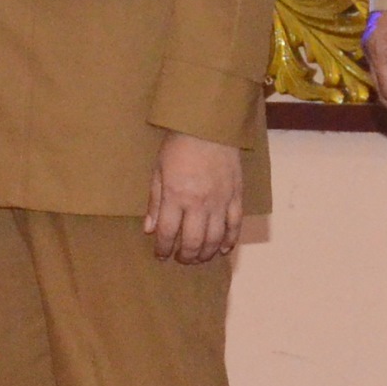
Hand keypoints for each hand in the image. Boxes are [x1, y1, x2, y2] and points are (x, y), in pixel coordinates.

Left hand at [147, 132, 241, 262]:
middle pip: (194, 241)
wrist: (209, 126)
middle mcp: (199, 203)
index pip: (168, 233)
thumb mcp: (158, 171)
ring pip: (215, 238)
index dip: (163, 249)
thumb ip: (155, 202)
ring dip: (206, 253)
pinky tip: (223, 249)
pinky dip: (230, 240)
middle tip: (181, 259)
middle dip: (186, 256)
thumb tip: (150, 229)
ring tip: (199, 258)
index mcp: (176, 196)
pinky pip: (235, 225)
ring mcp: (221, 201)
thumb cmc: (179, 146)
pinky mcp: (236, 196)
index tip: (161, 255)